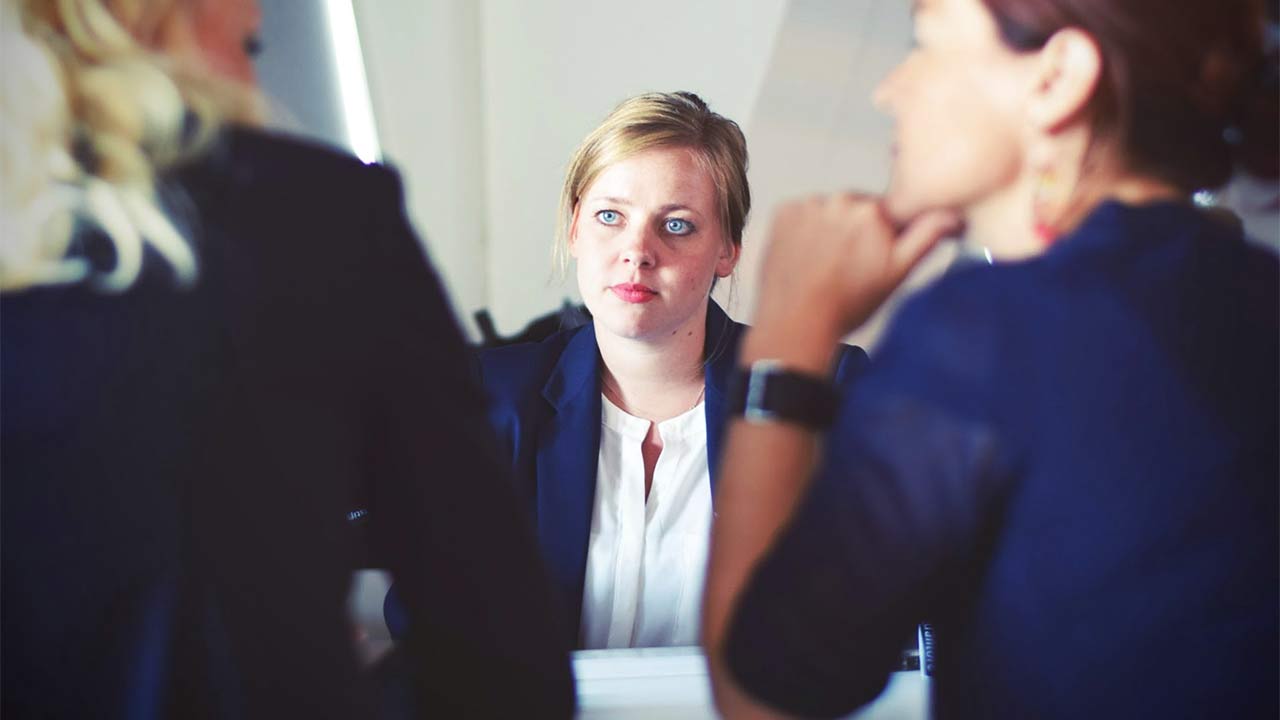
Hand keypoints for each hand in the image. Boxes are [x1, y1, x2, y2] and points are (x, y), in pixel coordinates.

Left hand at [753, 193, 960, 341]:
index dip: (882, 236)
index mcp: (874, 211)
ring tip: (825, 265)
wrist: (797, 322)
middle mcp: (840, 200)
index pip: (887, 213)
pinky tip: (806, 257)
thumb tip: (953, 215)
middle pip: (856, 209)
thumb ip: (927, 236)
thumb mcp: (897, 273)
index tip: (872, 257)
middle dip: (856, 231)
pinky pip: (801, 214)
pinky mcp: (783, 213)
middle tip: (848, 266)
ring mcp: (808, 205)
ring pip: (828, 211)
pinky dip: (804, 230)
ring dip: (829, 229)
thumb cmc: (847, 304)